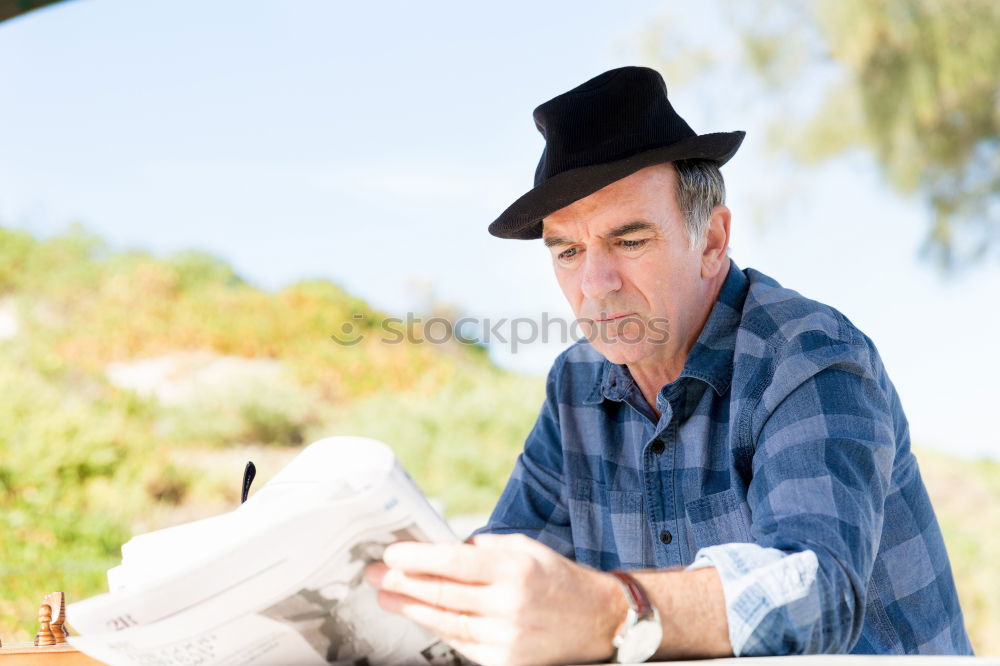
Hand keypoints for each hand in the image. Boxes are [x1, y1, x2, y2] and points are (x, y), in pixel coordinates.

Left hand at [364, 533, 625, 665]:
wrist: (597, 619)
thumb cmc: (555, 577)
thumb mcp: (525, 547)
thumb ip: (483, 549)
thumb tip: (440, 550)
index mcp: (514, 566)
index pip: (454, 562)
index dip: (417, 558)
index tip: (390, 554)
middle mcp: (510, 602)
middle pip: (443, 593)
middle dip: (402, 583)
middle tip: (375, 575)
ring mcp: (507, 636)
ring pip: (446, 621)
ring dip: (411, 609)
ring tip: (387, 598)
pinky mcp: (506, 660)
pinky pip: (462, 643)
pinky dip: (438, 628)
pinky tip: (420, 617)